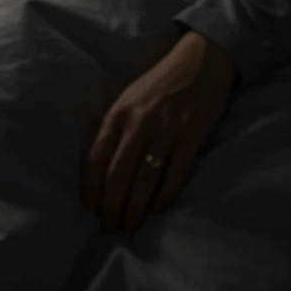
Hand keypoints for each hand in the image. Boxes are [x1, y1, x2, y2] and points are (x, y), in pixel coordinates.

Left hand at [82, 31, 236, 233]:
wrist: (200, 63)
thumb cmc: (159, 83)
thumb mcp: (128, 98)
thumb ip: (115, 128)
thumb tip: (102, 167)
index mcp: (118, 114)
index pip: (96, 159)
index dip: (91, 188)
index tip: (90, 208)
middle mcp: (138, 124)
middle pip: (118, 176)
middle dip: (111, 207)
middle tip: (109, 227)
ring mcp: (166, 132)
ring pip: (144, 181)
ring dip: (135, 209)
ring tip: (130, 225)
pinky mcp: (191, 139)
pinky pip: (175, 176)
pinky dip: (164, 196)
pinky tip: (157, 209)